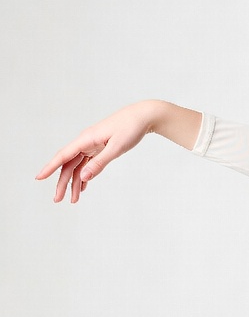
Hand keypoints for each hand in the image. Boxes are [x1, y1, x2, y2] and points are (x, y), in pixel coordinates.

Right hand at [35, 101, 166, 202]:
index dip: (49, 167)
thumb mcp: (116, 148)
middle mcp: (85, 142)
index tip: (38, 178)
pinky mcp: (100, 148)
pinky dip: (85, 176)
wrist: (143, 117)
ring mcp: (92, 145)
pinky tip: (83, 188)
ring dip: (74, 183)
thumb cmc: (130, 129)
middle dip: (62, 183)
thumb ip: (100, 163)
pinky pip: (87, 164)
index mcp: (86, 139)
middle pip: (68, 165)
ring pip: (78, 166)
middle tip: (58, 200)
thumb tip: (83, 177)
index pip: (63, 156)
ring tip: (73, 200)